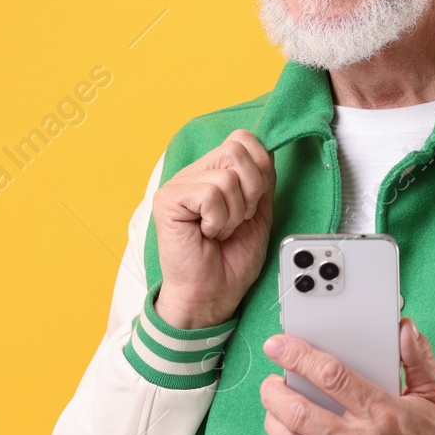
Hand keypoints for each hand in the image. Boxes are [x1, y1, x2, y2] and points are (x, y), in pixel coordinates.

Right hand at [151, 129, 274, 328]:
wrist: (213, 295)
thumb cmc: (232, 260)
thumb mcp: (259, 213)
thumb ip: (262, 180)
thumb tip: (267, 149)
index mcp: (215, 172)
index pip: (243, 139)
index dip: (260, 169)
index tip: (254, 203)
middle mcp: (195, 173)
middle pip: (236, 150)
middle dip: (251, 191)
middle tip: (237, 220)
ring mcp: (179, 184)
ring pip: (226, 176)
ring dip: (234, 213)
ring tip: (220, 231)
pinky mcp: (167, 199)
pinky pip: (210, 194)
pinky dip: (218, 220)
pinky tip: (207, 234)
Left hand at [259, 318, 434, 434]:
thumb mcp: (434, 397)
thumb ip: (417, 359)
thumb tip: (403, 329)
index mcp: (383, 413)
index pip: (330, 376)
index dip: (298, 357)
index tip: (279, 346)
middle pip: (299, 411)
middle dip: (274, 390)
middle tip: (271, 381)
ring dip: (274, 419)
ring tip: (275, 406)